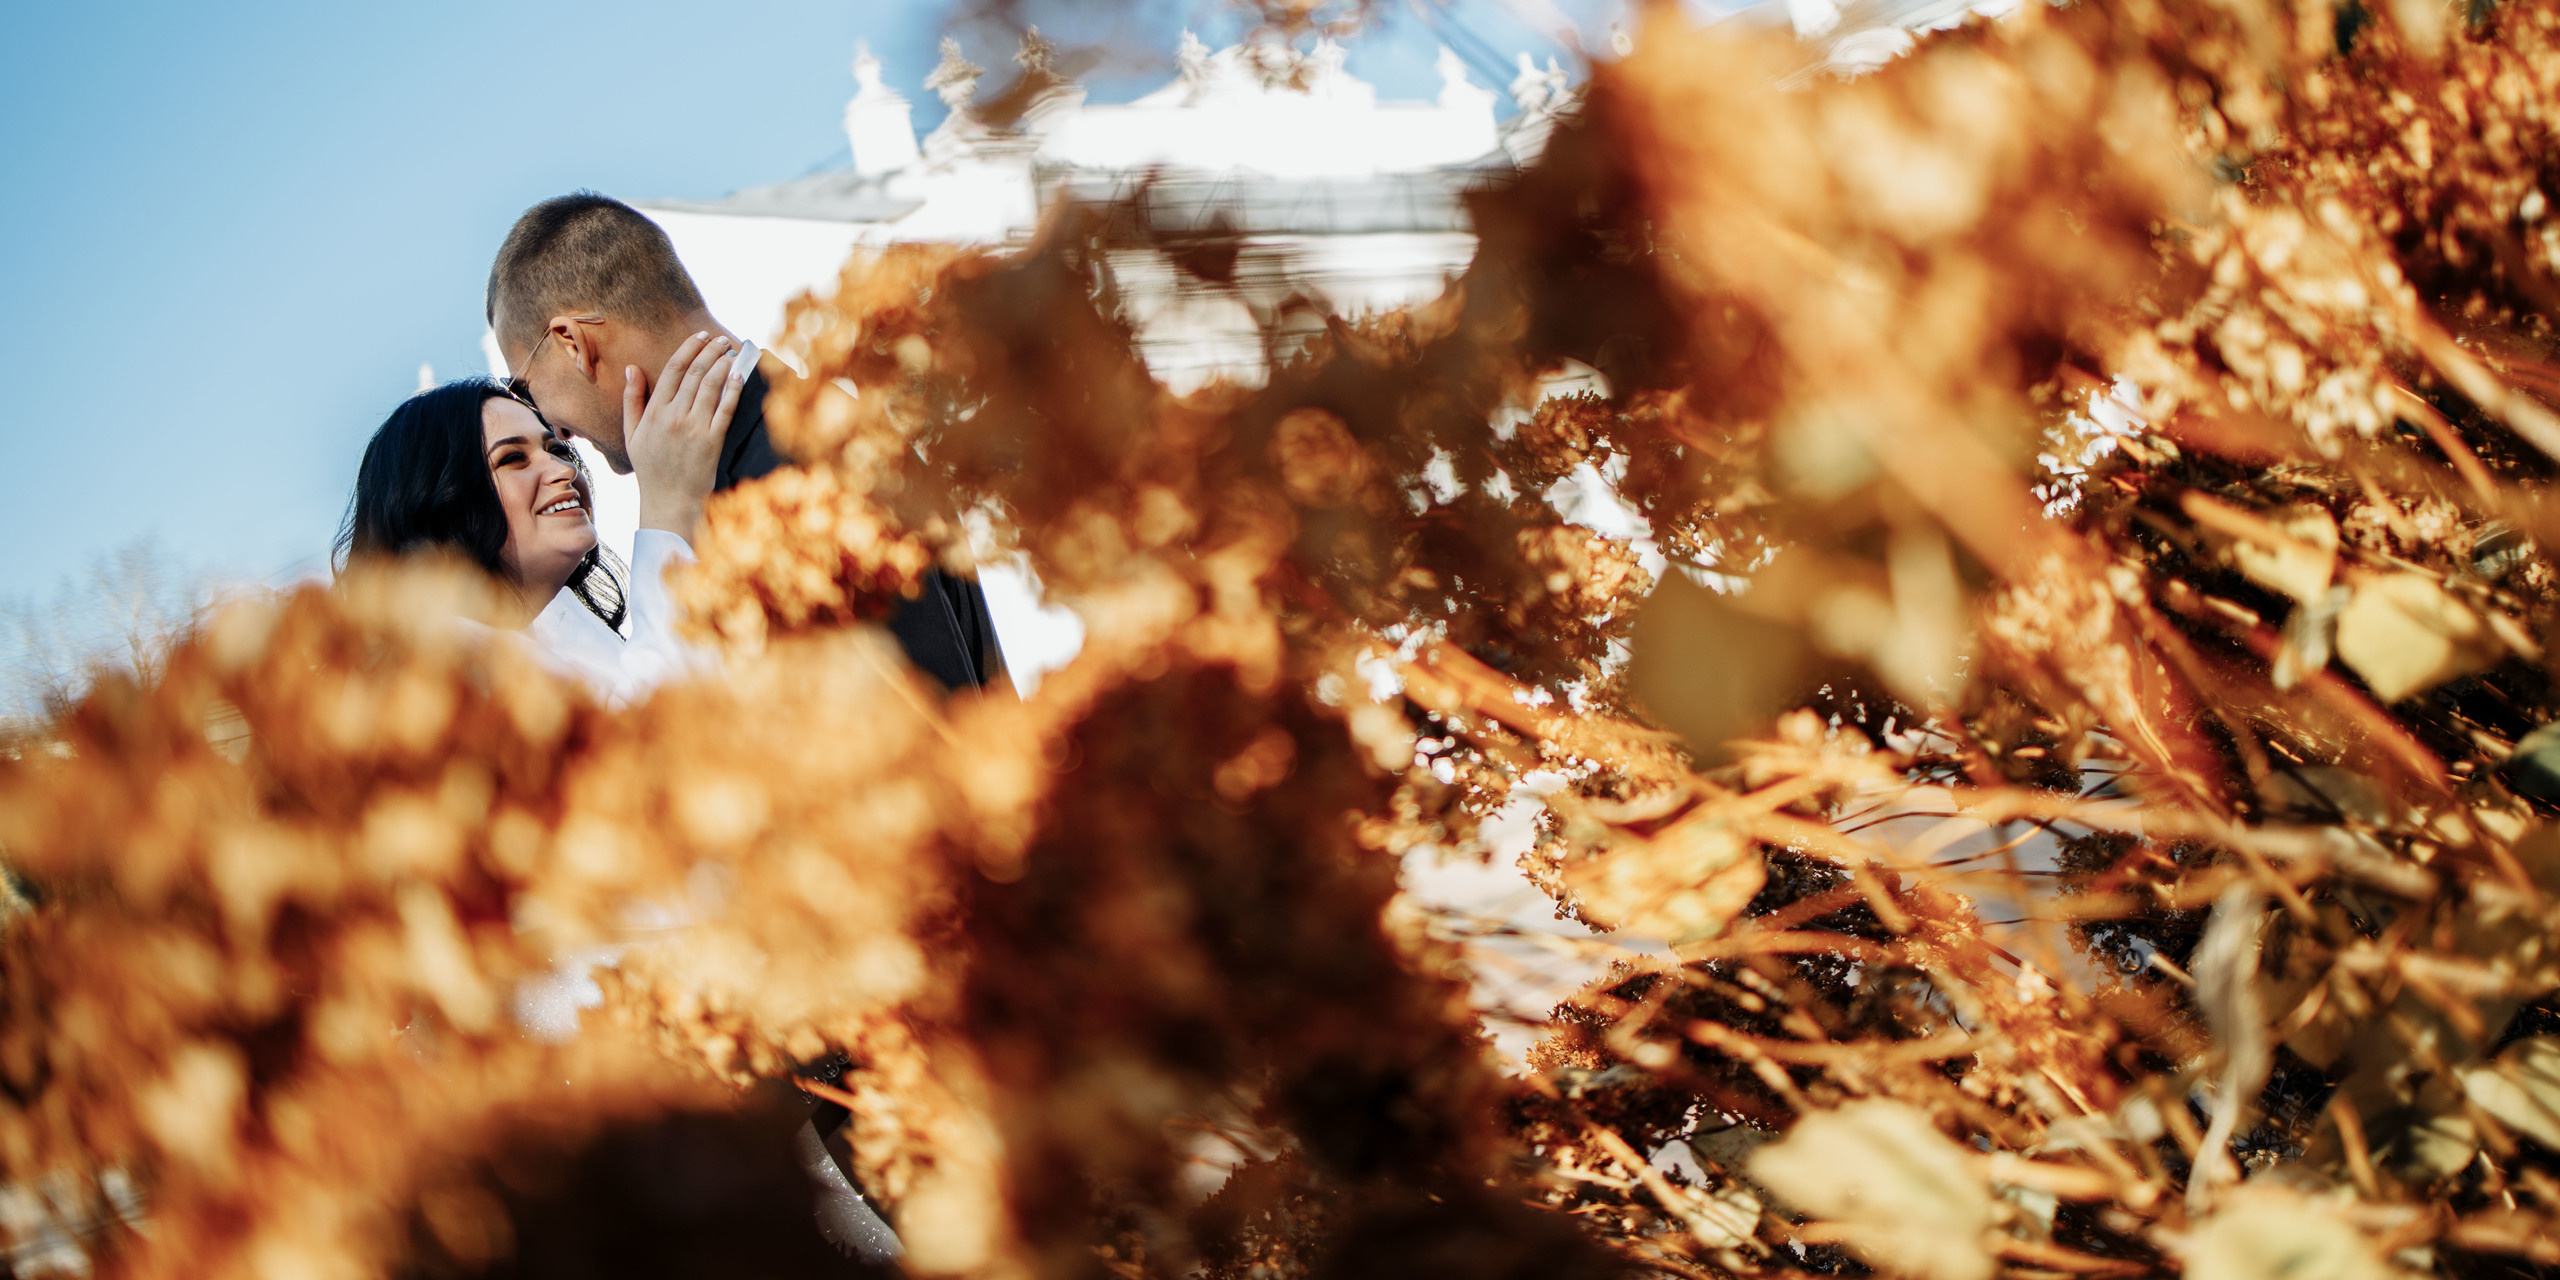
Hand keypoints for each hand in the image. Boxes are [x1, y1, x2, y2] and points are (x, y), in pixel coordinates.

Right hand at [626, 332, 747, 538]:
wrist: (669, 500)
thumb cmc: (650, 467)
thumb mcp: (632, 433)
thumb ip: (632, 399)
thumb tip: (631, 368)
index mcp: (655, 411)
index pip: (674, 369)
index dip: (690, 348)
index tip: (701, 336)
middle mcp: (674, 416)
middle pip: (696, 373)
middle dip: (711, 351)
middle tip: (722, 339)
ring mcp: (694, 428)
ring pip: (712, 386)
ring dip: (724, 364)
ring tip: (732, 352)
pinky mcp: (712, 442)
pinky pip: (725, 409)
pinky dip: (733, 390)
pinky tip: (739, 376)